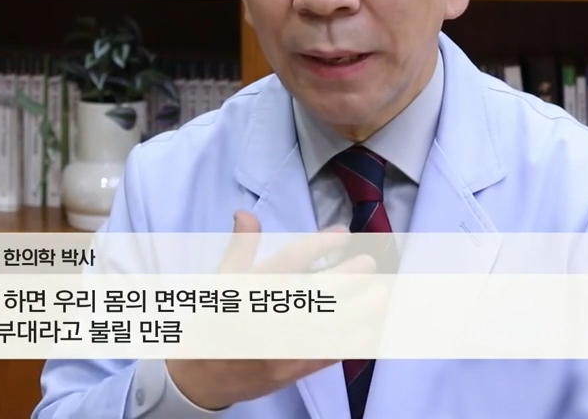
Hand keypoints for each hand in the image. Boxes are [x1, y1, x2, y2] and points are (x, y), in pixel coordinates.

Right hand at [165, 211, 372, 409]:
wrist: (206, 374)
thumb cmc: (217, 320)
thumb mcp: (222, 279)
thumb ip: (240, 246)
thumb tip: (245, 213)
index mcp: (255, 288)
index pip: (293, 257)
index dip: (321, 242)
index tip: (342, 233)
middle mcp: (274, 313)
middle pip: (322, 289)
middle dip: (350, 274)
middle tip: (368, 262)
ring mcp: (288, 342)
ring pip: (335, 322)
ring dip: (363, 306)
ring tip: (382, 292)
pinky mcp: (298, 366)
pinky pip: (335, 352)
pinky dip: (357, 339)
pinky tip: (372, 327)